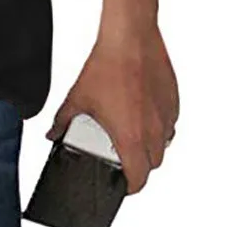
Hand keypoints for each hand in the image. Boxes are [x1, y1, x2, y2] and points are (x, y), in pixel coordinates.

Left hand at [46, 24, 178, 193]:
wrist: (130, 39)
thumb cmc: (107, 67)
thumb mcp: (77, 97)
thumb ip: (63, 121)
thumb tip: (53, 134)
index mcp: (132, 138)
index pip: (138, 180)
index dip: (129, 187)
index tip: (122, 185)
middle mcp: (155, 133)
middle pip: (153, 164)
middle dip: (139, 166)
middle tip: (122, 157)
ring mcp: (167, 117)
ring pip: (164, 144)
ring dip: (151, 145)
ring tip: (131, 133)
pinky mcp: (174, 101)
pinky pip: (170, 123)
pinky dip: (159, 124)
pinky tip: (141, 111)